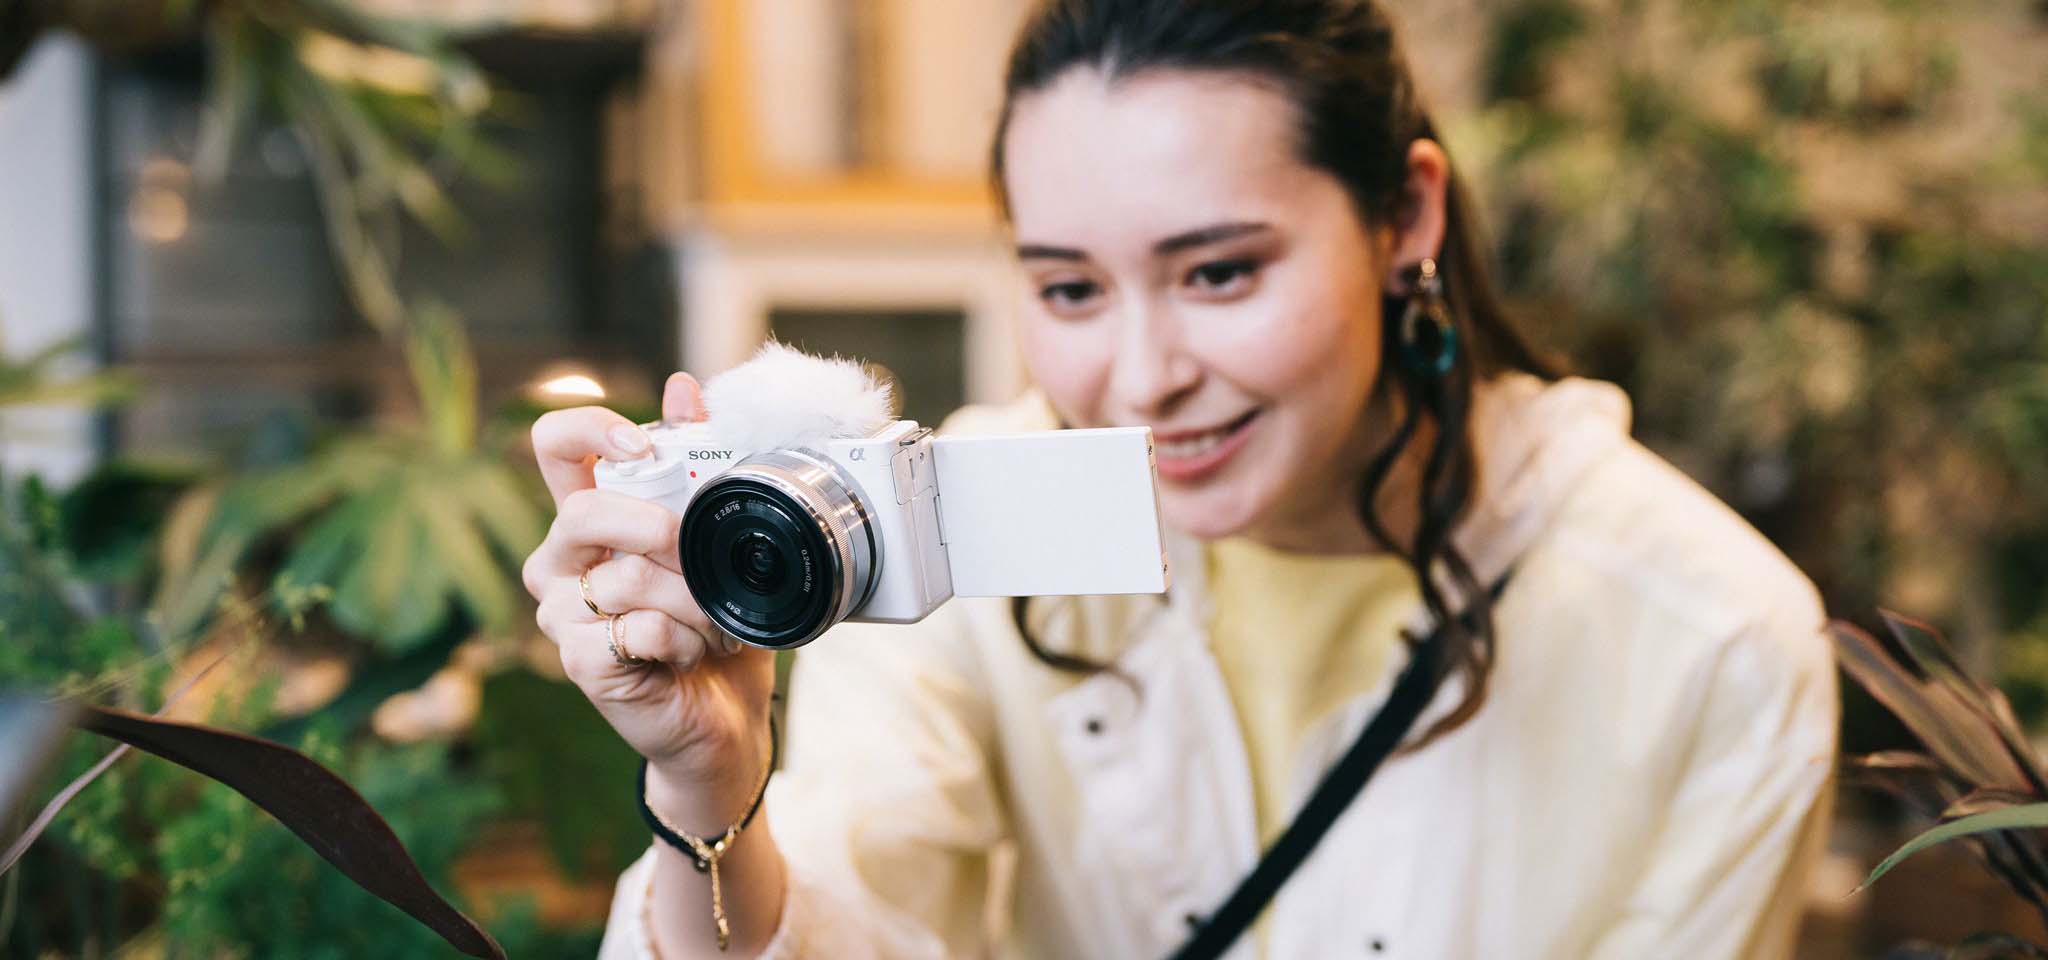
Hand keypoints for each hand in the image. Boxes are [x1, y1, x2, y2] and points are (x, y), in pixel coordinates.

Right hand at [523, 373, 776, 826]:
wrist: (725, 717)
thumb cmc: (716, 624)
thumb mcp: (720, 538)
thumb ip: (697, 463)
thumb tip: (683, 387)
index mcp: (591, 514)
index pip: (556, 446)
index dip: (592, 429)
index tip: (646, 444)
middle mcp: (563, 559)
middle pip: (582, 511)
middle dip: (657, 528)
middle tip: (699, 555)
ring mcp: (564, 613)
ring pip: (622, 578)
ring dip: (692, 599)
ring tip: (716, 621)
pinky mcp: (580, 663)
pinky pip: (634, 632)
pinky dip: (683, 640)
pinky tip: (693, 652)